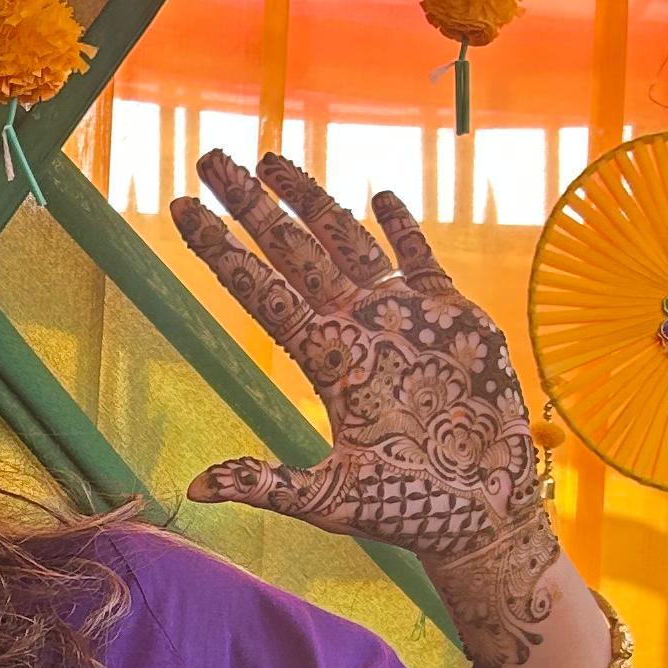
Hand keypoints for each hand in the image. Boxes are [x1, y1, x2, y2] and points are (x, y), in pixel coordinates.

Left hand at [174, 150, 560, 667]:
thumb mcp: (332, 499)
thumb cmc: (410, 511)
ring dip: (309, 199)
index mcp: (326, 360)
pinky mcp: (453, 314)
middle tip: (210, 156)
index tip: (183, 207)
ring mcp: (402, 315)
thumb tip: (196, 487)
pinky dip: (401, 227)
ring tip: (269, 158)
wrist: (485, 511)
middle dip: (251, 204)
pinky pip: (419, 259)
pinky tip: (378, 196)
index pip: (260, 290)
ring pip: (345, 239)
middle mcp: (354, 327)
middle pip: (291, 250)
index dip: (221, 250)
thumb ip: (268, 483)